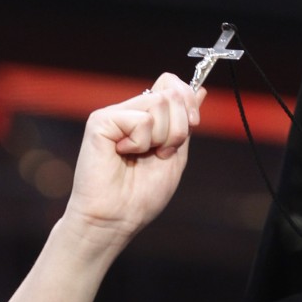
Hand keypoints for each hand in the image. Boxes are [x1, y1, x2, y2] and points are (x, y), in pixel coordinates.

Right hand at [63, 72, 205, 249]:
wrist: (117, 217)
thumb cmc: (142, 195)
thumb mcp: (177, 155)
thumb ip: (186, 123)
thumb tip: (201, 90)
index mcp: (148, 118)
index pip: (172, 84)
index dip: (188, 99)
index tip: (192, 124)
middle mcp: (130, 111)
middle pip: (171, 94)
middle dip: (179, 128)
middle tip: (161, 152)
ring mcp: (115, 114)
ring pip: (159, 104)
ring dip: (161, 137)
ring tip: (141, 156)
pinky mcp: (100, 121)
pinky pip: (141, 119)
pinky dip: (141, 142)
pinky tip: (123, 154)